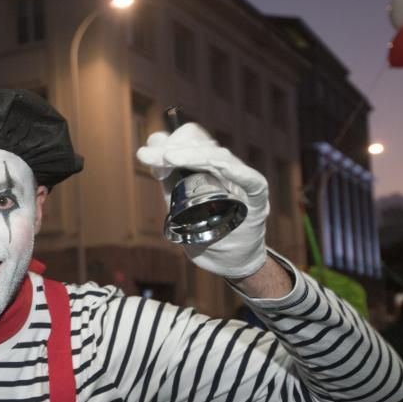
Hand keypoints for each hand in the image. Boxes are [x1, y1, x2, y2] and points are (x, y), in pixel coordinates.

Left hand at [136, 123, 269, 279]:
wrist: (228, 262)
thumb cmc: (205, 231)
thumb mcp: (179, 203)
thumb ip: (167, 177)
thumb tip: (146, 149)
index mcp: (208, 167)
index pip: (192, 139)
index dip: (168, 143)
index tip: (145, 155)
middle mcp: (226, 170)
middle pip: (202, 145)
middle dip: (172, 147)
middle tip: (148, 156)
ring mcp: (241, 183)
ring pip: (220, 158)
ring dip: (191, 155)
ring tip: (168, 157)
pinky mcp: (256, 199)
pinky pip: (249, 180)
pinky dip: (234, 170)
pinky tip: (216, 163)